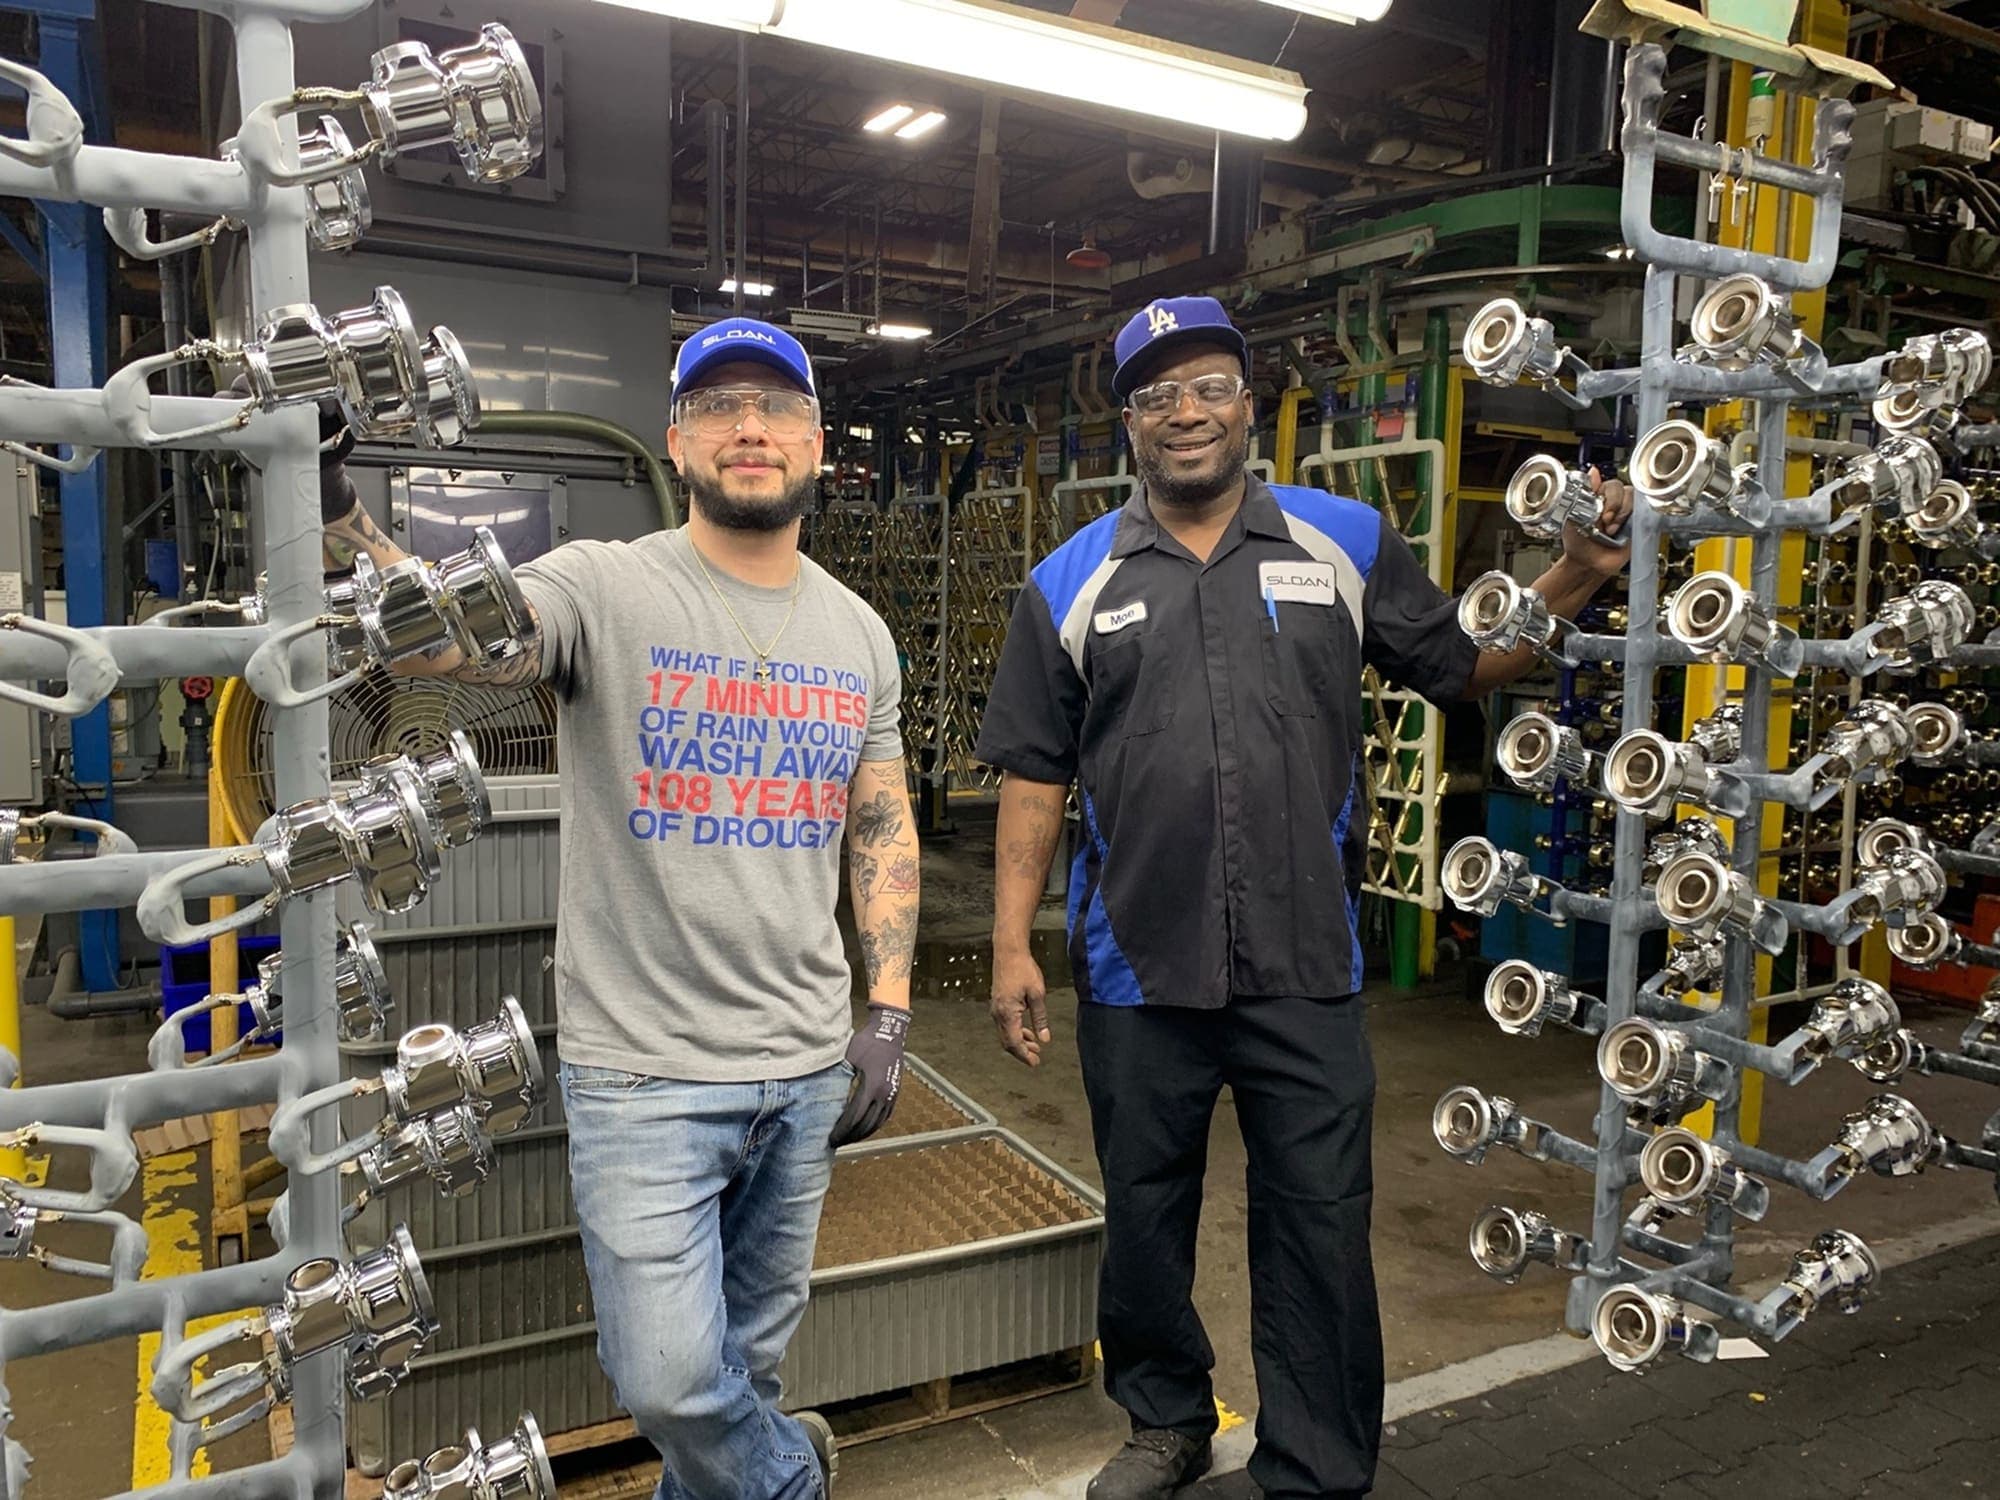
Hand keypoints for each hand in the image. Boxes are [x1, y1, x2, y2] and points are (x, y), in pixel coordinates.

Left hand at [829, 1003, 908, 1146]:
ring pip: (877, 1123)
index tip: (831, 1138)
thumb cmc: (866, 1042)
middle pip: (866, 1124)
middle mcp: (884, 1094)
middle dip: (850, 1136)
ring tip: (848, 1140)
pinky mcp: (895, 1093)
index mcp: (871, 1086)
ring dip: (862, 1134)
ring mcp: (892, 1094)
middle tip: (836, 1143)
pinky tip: (864, 1130)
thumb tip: (819, 1093)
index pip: (855, 1116)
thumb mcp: (848, 1057)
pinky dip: (874, 1127)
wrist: (889, 1032)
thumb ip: (839, 1077)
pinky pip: (885, 1117)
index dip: (842, 1130)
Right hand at [990, 948, 1050, 1066]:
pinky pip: (1005, 1024)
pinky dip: (1016, 1032)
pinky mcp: (998, 1003)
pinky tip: (1027, 1031)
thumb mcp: (1038, 994)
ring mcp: (996, 1008)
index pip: (1015, 1042)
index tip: (1035, 1063)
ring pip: (1005, 1034)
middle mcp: (998, 1013)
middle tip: (1036, 1059)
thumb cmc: (1023, 969)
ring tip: (1035, 1047)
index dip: (1025, 1055)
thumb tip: (1045, 1038)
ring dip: (1019, 1042)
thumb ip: (1041, 1019)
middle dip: (1021, 1052)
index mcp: (1008, 1013)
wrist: (1009, 951)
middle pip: (1007, 1042)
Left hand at [1563, 466, 1633, 577]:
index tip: (1601, 515)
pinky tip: (1624, 532)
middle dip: (1617, 508)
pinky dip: (1637, 522)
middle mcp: (1616, 503)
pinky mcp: (1638, 527)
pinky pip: (1646, 516)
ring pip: (1637, 502)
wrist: (1587, 564)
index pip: (1614, 485)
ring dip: (1624, 517)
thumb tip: (1593, 471)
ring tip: (1612, 532)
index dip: (1610, 498)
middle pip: (1628, 491)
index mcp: (1601, 496)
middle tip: (1605, 524)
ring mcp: (1628, 514)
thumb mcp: (1574, 513)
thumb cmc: (1578, 541)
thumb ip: (1586, 492)